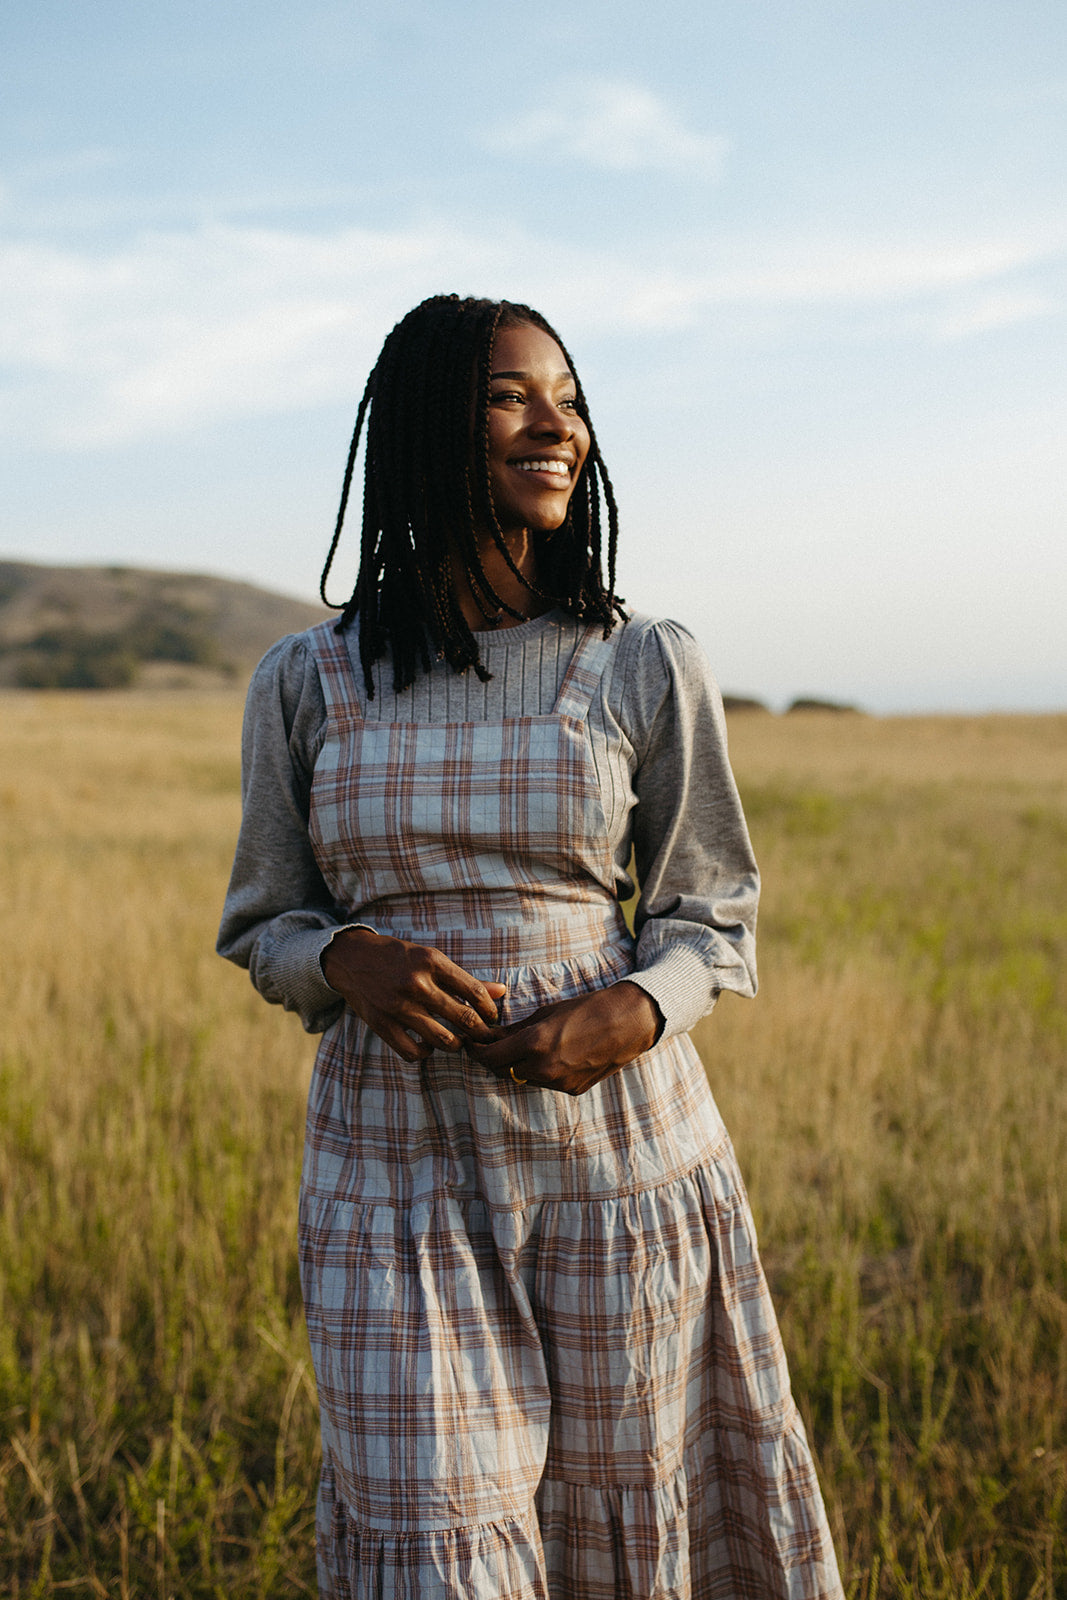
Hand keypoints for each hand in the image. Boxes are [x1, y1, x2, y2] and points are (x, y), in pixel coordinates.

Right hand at [321, 928, 505, 1063]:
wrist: (352, 959)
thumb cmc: (398, 957)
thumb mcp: (430, 958)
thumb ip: (464, 978)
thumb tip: (501, 991)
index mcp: (431, 961)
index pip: (474, 991)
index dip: (490, 1009)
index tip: (492, 1017)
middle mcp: (416, 983)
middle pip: (463, 1018)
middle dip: (481, 1032)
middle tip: (485, 1037)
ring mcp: (397, 1006)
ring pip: (442, 1040)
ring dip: (456, 1045)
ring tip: (458, 1041)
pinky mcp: (381, 1025)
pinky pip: (412, 1052)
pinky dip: (425, 1053)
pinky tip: (428, 1045)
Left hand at [468, 981, 662, 1096]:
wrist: (627, 1023)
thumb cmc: (587, 1009)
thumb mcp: (546, 1013)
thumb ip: (516, 1030)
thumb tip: (492, 1036)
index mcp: (534, 1044)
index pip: (490, 1057)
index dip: (476, 1051)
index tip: (471, 1043)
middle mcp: (543, 1068)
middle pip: (502, 1071)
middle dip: (493, 1059)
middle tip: (490, 1045)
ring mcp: (558, 1083)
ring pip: (523, 1079)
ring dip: (516, 1066)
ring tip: (520, 1048)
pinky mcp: (572, 1090)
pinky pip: (545, 1083)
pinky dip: (539, 1072)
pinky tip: (548, 1056)